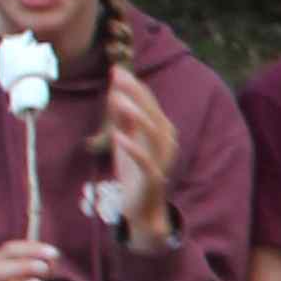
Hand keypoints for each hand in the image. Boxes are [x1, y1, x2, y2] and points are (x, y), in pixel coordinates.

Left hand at [103, 59, 179, 242]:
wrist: (142, 210)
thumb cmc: (134, 173)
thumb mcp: (125, 140)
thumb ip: (122, 118)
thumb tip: (114, 90)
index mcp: (161, 132)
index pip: (150, 104)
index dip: (134, 86)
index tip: (116, 70)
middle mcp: (166, 144)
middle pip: (154, 113)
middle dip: (136, 93)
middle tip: (118, 76)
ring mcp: (162, 161)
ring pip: (154, 133)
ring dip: (136, 115)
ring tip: (117, 100)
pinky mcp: (153, 180)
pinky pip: (146, 161)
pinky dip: (133, 147)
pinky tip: (117, 135)